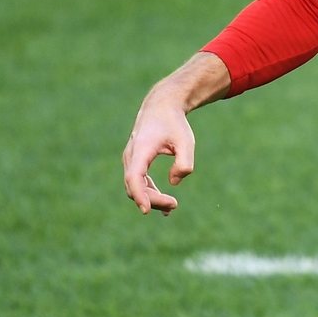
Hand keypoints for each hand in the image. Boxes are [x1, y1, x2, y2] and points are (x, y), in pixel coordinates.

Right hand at [123, 96, 195, 214]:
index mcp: (141, 149)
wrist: (161, 106)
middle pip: (134, 186)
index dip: (139, 195)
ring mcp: (130, 160)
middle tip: (175, 205)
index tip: (146, 210)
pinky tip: (165, 203)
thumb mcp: (186, 141)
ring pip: (135, 187)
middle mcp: (131, 156)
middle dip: (152, 199)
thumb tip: (174, 183)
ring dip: (151, 198)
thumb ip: (184, 163)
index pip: (134, 177)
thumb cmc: (174, 123)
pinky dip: (149, 193)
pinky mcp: (135, 163)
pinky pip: (138, 183)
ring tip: (172, 206)